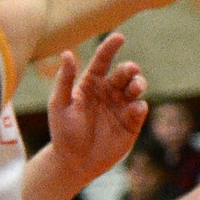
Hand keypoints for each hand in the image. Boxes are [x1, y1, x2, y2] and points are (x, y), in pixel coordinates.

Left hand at [48, 33, 147, 181]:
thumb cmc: (63, 132)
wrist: (75, 162)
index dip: (110, 47)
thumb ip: (64, 80)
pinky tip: (135, 107)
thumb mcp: (59, 105)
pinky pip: (140, 109)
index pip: (103, 61)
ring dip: (139, 84)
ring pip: (136, 88)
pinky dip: (140, 106)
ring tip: (136, 87)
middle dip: (129, 69)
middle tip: (130, 71)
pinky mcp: (132, 123)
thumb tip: (67, 53)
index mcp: (91, 84)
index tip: (119, 37)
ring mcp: (121, 107)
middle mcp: (108, 92)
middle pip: (124, 73)